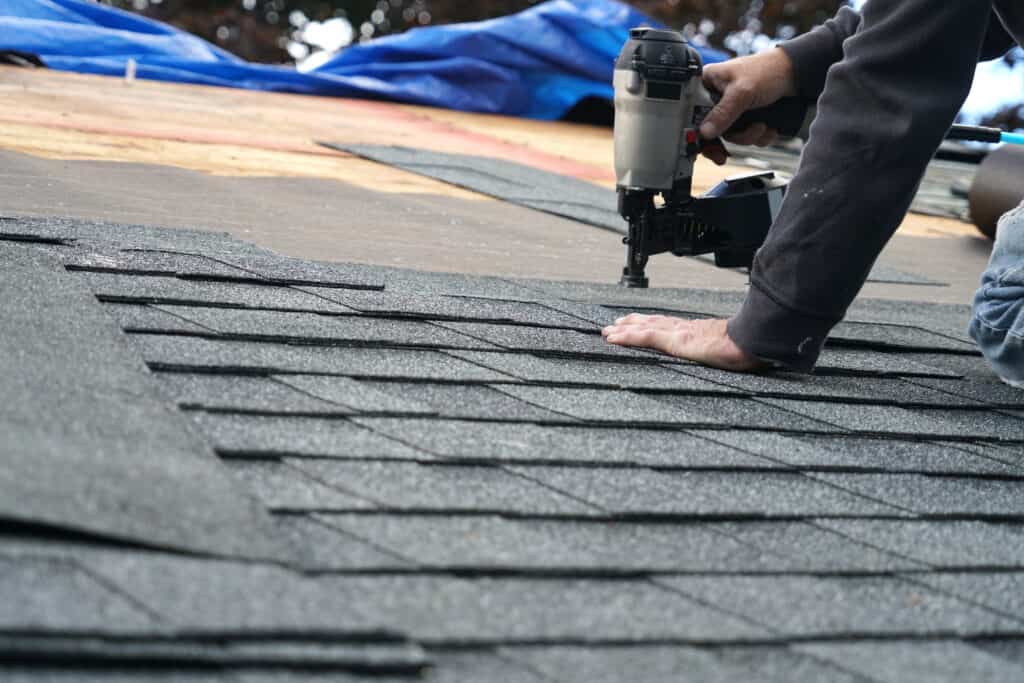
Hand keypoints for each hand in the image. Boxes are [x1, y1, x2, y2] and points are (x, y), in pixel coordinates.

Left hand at [602, 314, 764, 371]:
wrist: (753, 341)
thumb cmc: (748, 346)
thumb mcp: (733, 348)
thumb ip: (725, 350)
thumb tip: (732, 355)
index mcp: (697, 331)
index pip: (669, 325)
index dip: (651, 323)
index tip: (639, 323)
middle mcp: (684, 328)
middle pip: (652, 323)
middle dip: (632, 323)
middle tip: (615, 325)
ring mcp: (677, 333)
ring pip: (643, 328)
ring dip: (623, 330)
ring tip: (608, 332)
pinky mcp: (674, 341)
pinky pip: (644, 338)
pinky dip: (626, 337)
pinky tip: (613, 339)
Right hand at [700, 48, 797, 164]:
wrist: (796, 74)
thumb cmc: (767, 70)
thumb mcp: (742, 92)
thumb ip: (723, 113)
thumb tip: (704, 133)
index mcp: (707, 84)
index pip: (691, 113)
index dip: (695, 132)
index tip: (704, 145)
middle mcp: (716, 98)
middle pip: (711, 130)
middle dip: (730, 138)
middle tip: (725, 154)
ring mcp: (731, 109)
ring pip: (730, 136)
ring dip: (748, 137)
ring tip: (761, 126)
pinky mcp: (745, 118)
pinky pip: (746, 137)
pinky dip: (758, 137)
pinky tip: (768, 127)